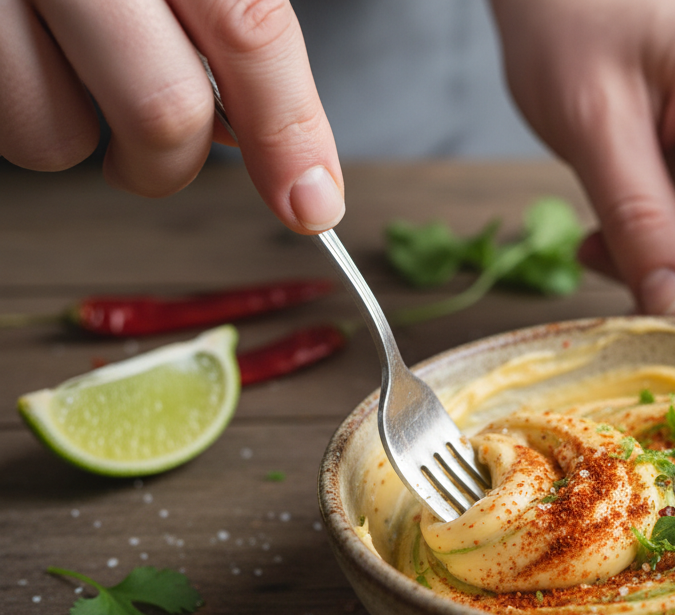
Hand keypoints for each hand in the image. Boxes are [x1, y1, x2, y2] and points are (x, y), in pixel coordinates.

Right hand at [0, 0, 343, 233]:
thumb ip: (225, 14)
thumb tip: (258, 136)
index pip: (250, 28)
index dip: (291, 130)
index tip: (313, 203)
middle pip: (163, 110)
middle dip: (173, 163)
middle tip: (164, 156)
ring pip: (58, 136)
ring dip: (80, 134)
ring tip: (71, 72)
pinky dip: (22, 109)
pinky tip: (24, 51)